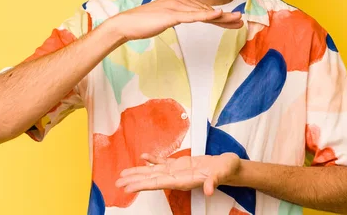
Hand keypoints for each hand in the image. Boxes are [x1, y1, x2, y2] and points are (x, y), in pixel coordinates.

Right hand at [107, 0, 243, 41]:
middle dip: (226, 17)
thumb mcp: (166, 19)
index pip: (204, 10)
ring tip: (238, 21)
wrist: (126, 24)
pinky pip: (194, 16)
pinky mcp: (172, 15)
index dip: (220, 17)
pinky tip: (219, 16)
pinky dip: (208, 16)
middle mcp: (180, 0)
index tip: (233, 22)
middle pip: (208, 10)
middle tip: (242, 21)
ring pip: (204, 13)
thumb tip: (188, 17)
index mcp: (179, 0)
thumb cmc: (143, 23)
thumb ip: (178, 16)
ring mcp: (177, 6)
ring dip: (223, 18)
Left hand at [116, 153, 241, 195]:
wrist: (229, 167)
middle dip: (134, 180)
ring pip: (154, 172)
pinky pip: (163, 162)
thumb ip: (215, 181)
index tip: (128, 188)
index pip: (158, 183)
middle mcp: (177, 177)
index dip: (142, 185)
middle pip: (151, 179)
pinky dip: (152, 159)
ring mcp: (177, 171)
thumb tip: (210, 189)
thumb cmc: (226, 170)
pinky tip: (143, 157)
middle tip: (118, 182)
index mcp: (183, 180)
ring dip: (139, 172)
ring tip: (124, 174)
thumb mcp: (222, 173)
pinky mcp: (180, 164)